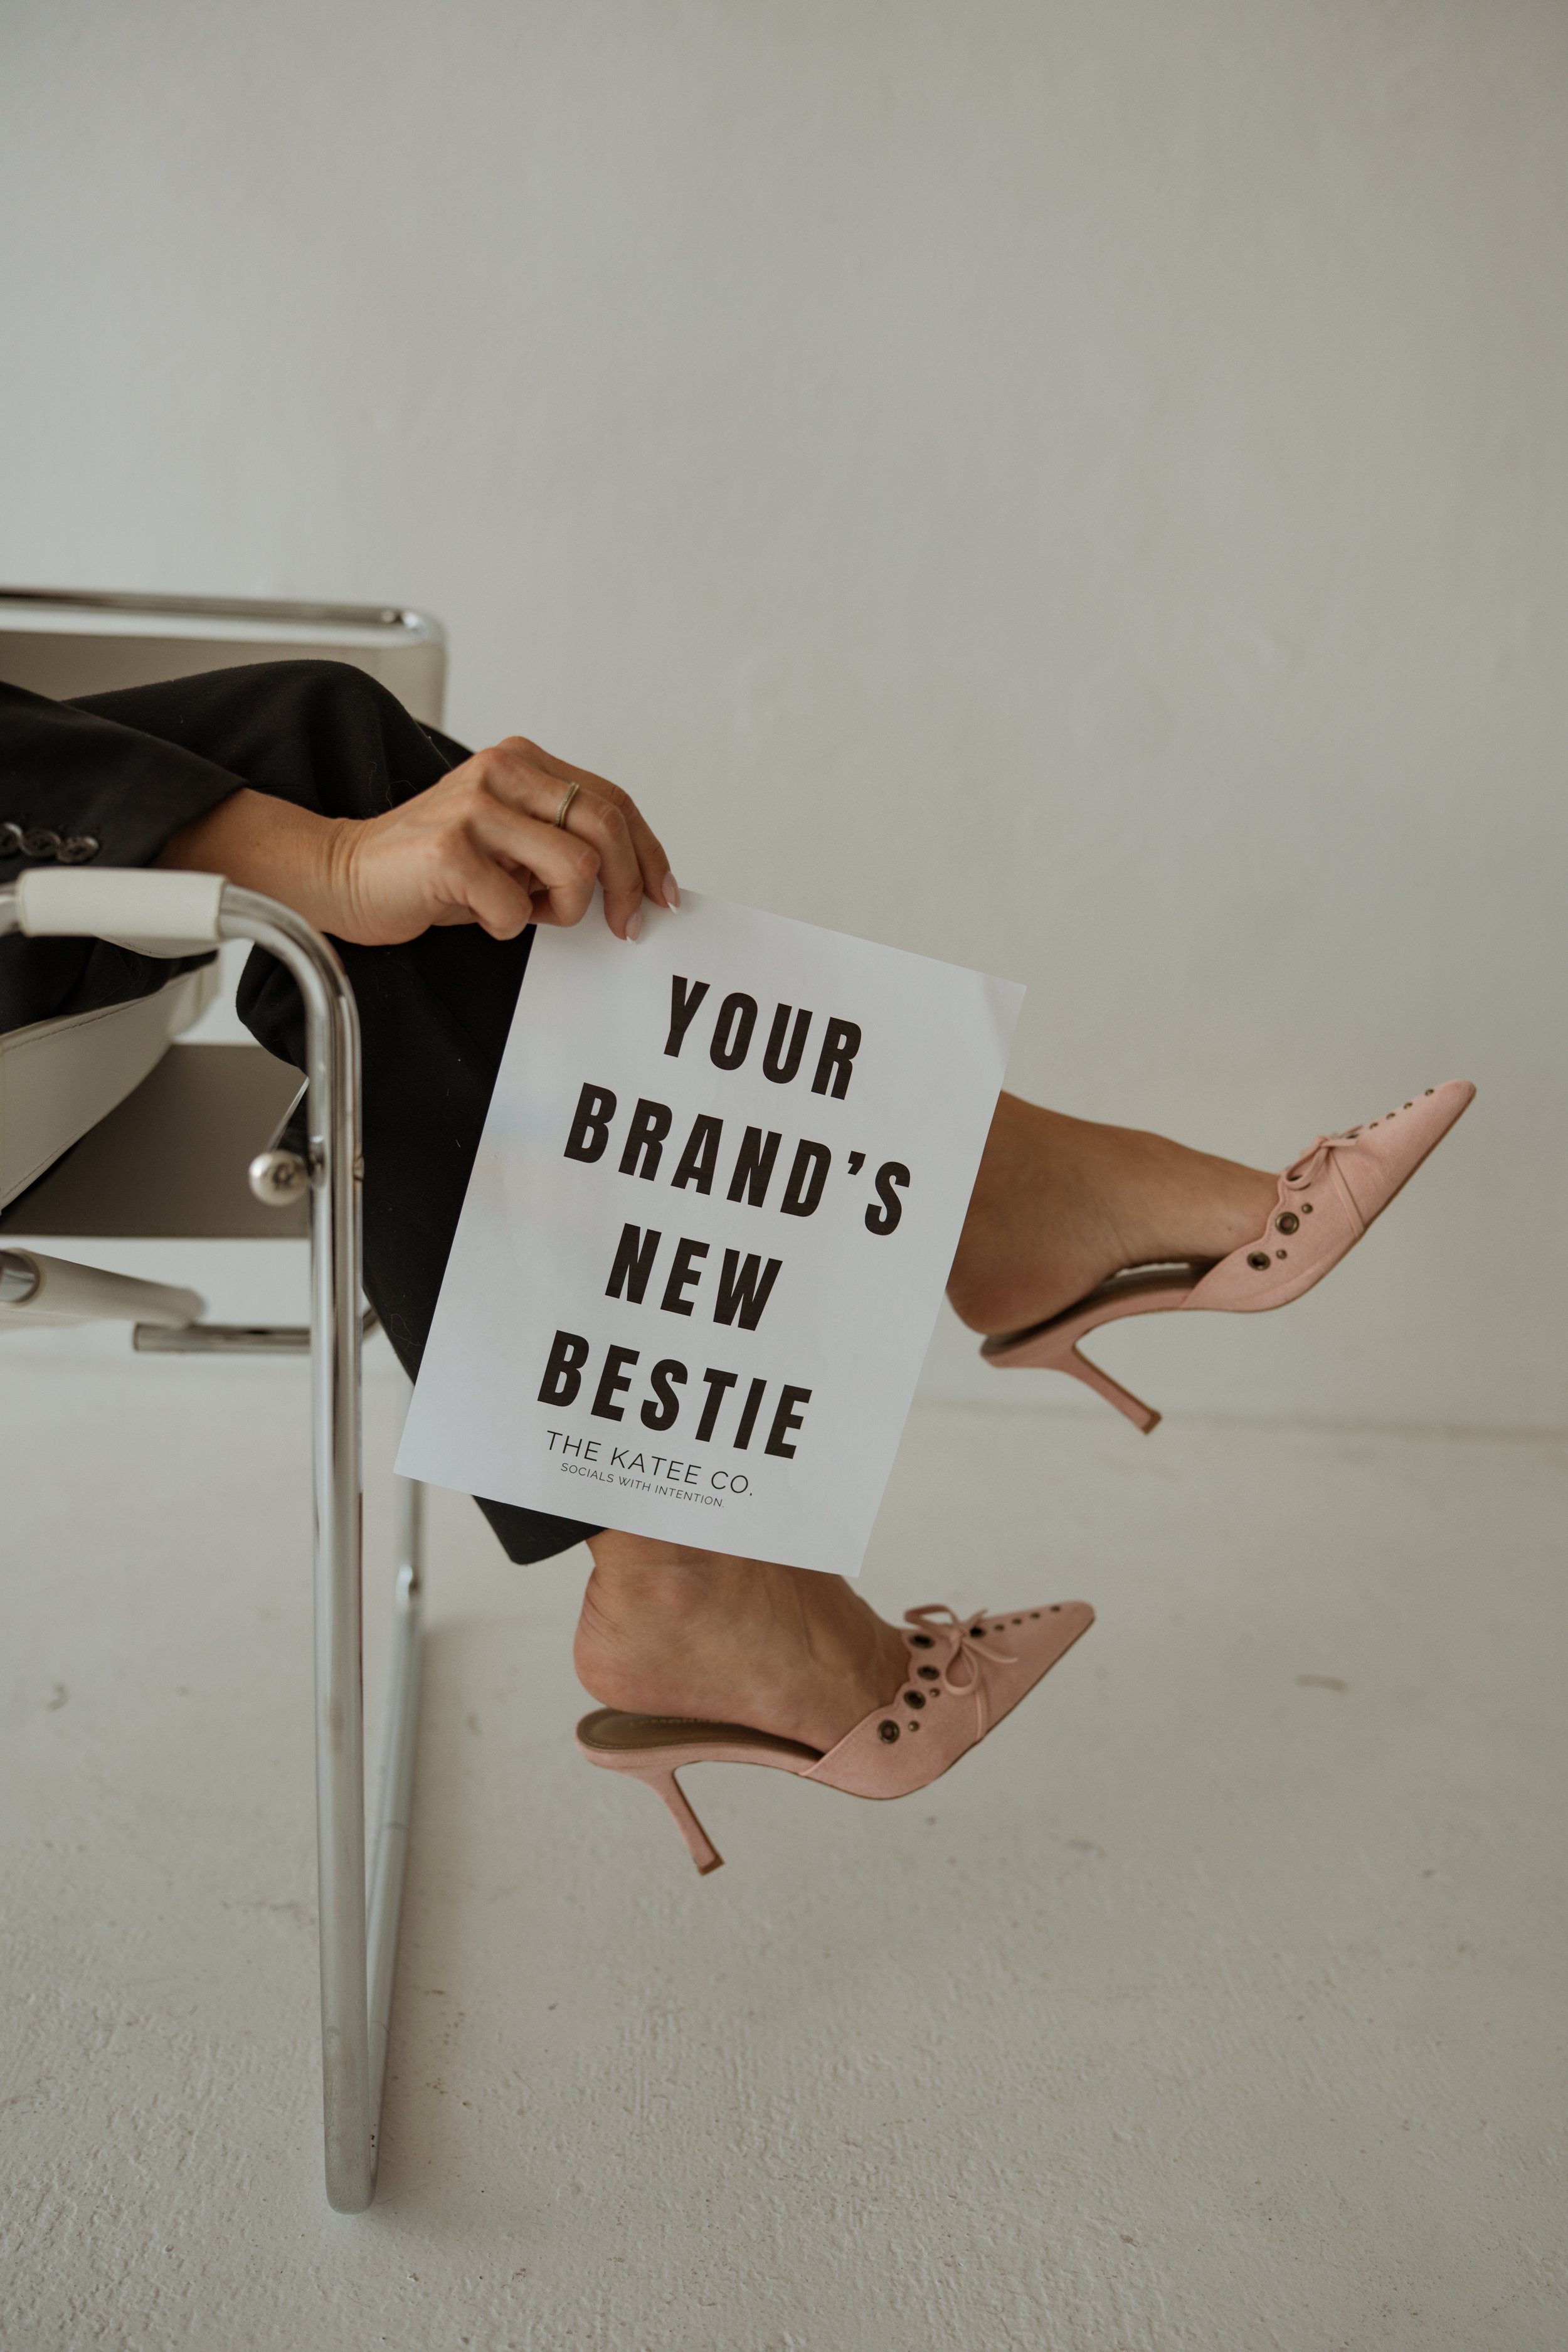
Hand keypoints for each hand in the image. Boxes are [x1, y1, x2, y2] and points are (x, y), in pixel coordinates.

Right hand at [159, 736, 677, 946]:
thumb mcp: (508, 840)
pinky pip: (518, 908)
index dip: (649, 853)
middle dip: (626, 887)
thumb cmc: (431, 868)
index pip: (613, 800)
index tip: (664, 895)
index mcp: (522, 761)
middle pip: (607, 827)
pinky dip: (508, 925)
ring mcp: (475, 807)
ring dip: (563, 910)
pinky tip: (478, 915)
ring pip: (576, 868)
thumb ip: (560, 840)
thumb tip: (635, 881)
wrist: (343, 874)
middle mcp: (502, 771)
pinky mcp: (450, 850)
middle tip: (623, 927)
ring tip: (525, 911)